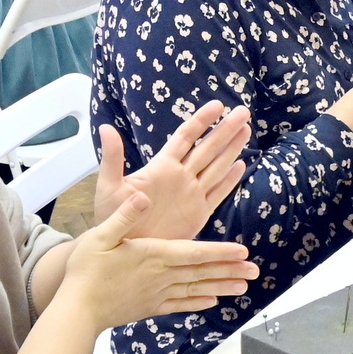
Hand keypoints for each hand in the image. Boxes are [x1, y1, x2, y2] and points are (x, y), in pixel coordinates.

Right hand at [59, 194, 257, 329]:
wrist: (77, 310)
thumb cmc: (86, 270)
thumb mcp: (101, 234)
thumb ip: (125, 215)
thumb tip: (143, 195)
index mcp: (153, 255)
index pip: (195, 253)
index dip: (220, 252)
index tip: (242, 252)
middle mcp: (161, 276)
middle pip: (203, 273)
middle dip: (230, 271)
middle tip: (255, 272)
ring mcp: (157, 295)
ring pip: (196, 290)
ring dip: (222, 288)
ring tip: (244, 288)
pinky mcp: (150, 308)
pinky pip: (180, 305)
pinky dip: (198, 303)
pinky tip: (212, 302)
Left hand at [93, 102, 250, 239]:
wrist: (124, 248)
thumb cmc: (113, 217)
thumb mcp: (109, 186)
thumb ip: (112, 158)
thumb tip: (106, 128)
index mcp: (162, 167)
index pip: (186, 137)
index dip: (201, 121)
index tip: (217, 105)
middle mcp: (180, 176)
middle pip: (208, 148)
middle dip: (225, 130)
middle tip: (243, 112)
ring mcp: (191, 194)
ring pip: (217, 166)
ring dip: (232, 149)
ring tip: (246, 130)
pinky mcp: (198, 214)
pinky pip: (218, 193)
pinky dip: (230, 180)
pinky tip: (241, 165)